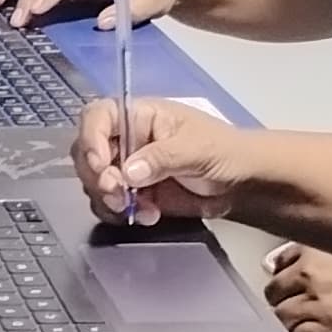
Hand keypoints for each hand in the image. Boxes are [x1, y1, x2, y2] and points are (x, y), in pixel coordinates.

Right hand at [71, 94, 249, 221]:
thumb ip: (163, 157)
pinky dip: (121, 214)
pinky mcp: (134, 194)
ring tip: (139, 209)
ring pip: (95, 183)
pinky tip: (149, 215)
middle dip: (97, 178)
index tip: (102, 166)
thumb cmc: (225, 150)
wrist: (244, 180)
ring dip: (109, 200)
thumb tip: (128, 172)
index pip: (98, 117)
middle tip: (118, 196)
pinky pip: (110, 205)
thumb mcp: (198, 147)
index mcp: (140, 115)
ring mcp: (128, 168)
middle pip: (87, 153)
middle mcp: (127, 139)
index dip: (91, 139)